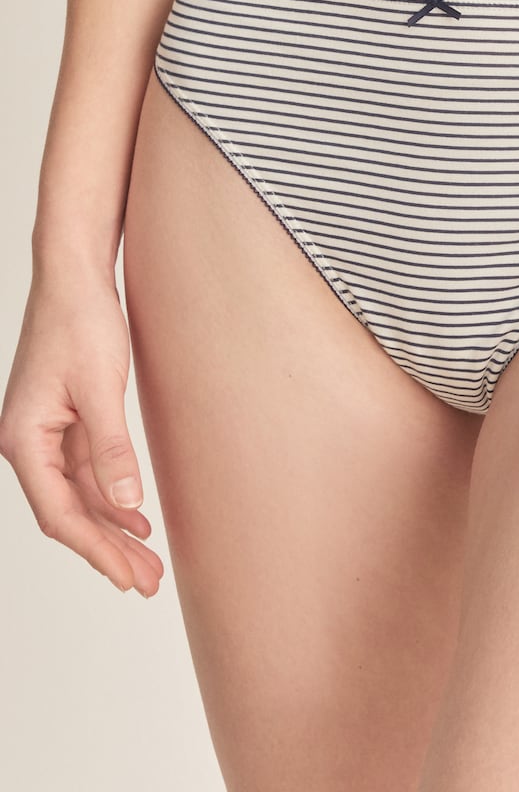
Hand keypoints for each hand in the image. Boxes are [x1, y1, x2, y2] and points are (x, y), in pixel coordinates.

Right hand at [0, 264, 163, 594]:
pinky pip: (86, 473)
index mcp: (24, 439)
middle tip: (149, 583)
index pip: (60, 513)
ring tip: (150, 563)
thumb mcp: (102, 386)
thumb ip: (111, 447)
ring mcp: (45, 435)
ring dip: (113, 529)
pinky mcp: (66, 422)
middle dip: (108, 551)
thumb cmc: (82, 323)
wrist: (76, 278)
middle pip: (68, 513)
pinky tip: (136, 520)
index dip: (96, 550)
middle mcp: (28, 443)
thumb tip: (125, 503)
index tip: (130, 578)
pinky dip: (112, 498)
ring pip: (79, 497)